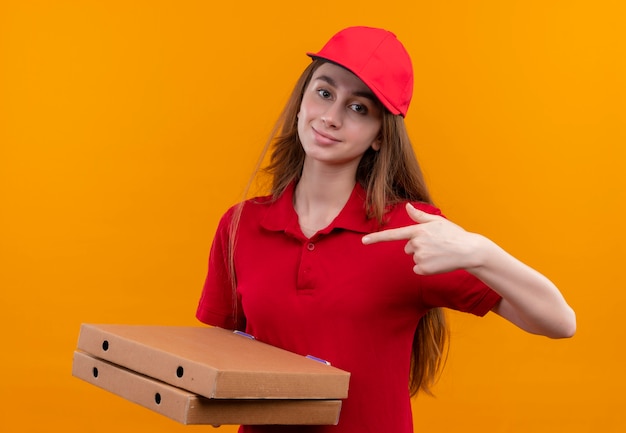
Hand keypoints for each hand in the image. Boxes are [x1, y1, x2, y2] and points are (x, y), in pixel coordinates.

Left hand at [362, 203, 481, 274]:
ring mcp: (419, 257)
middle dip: (419, 247)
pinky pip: (418, 269)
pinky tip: (439, 263)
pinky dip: (427, 268)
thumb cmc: (454, 234)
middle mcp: (416, 244)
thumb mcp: (438, 222)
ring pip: (414, 258)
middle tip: (436, 245)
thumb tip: (409, 206)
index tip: (364, 241)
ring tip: (440, 253)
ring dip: (425, 257)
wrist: (469, 251)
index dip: (377, 238)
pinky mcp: (423, 269)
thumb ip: (420, 216)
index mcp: (418, 231)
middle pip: (408, 248)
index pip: (393, 235)